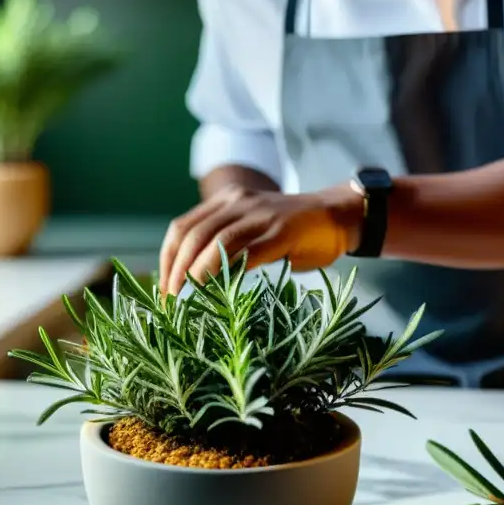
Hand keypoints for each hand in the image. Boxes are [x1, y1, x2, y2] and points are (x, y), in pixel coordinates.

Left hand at [159, 182, 364, 295]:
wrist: (340, 216)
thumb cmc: (295, 232)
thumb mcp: (253, 229)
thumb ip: (227, 244)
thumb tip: (193, 281)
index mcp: (226, 201)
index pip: (182, 228)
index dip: (167, 260)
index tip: (163, 289)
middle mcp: (238, 202)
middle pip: (193, 236)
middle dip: (176, 272)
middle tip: (170, 303)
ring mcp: (260, 215)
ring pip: (215, 243)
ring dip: (196, 275)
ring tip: (187, 301)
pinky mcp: (281, 232)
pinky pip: (246, 253)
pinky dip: (226, 274)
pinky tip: (217, 294)